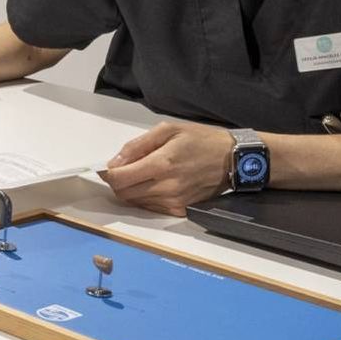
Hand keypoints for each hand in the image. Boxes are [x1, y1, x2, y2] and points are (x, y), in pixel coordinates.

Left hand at [96, 121, 233, 214]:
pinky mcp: (181, 210)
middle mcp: (167, 187)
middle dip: (118, 181)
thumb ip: (137, 145)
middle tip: (126, 168)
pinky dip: (146, 197)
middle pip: (123, 193)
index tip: (106, 168)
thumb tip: (114, 163)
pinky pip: (151, 208)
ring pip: (135, 202)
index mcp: (162, 164)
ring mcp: (174, 201)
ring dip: (133, 189)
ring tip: (147, 173)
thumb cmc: (201, 140)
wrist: (234, 159)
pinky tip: (157, 183)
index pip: (119, 179)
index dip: (107, 174)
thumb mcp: (168, 130)